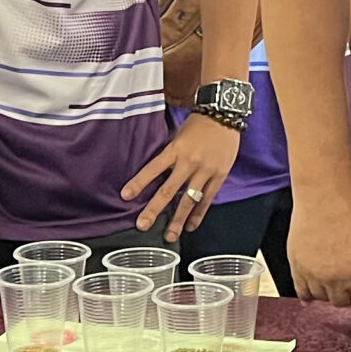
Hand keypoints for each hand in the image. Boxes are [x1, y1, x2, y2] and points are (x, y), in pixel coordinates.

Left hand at [122, 113, 243, 241]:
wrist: (225, 115)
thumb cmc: (198, 124)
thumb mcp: (178, 135)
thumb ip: (169, 154)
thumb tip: (156, 173)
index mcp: (175, 150)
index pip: (152, 169)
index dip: (138, 183)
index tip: (125, 196)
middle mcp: (188, 162)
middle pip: (168, 190)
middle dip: (154, 210)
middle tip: (142, 226)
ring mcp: (205, 171)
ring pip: (189, 200)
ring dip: (178, 220)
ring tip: (170, 236)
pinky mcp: (219, 176)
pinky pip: (207, 199)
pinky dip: (198, 214)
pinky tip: (191, 226)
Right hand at [287, 179, 350, 309]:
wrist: (325, 191)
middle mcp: (334, 278)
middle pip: (342, 302)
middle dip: (350, 299)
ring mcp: (312, 272)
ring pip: (321, 297)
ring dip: (329, 295)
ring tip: (334, 288)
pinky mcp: (296, 263)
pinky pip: (300, 289)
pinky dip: (306, 295)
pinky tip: (310, 297)